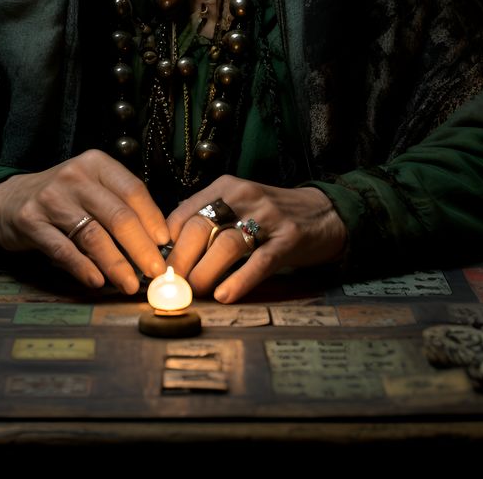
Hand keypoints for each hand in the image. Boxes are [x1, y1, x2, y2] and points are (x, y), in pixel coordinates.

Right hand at [0, 149, 168, 294]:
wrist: (8, 198)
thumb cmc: (62, 196)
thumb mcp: (91, 187)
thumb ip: (119, 206)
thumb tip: (156, 241)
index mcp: (96, 164)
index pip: (132, 190)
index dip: (152, 218)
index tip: (165, 243)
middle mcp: (75, 176)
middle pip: (117, 215)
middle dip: (141, 248)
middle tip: (155, 272)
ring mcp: (51, 198)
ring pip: (93, 234)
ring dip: (115, 264)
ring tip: (130, 284)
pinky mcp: (31, 221)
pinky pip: (63, 249)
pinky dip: (82, 267)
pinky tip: (97, 281)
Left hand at [166, 175, 347, 302]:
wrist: (324, 212)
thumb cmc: (271, 215)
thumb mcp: (238, 204)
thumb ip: (207, 218)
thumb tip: (169, 247)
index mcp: (225, 187)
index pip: (184, 212)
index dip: (166, 242)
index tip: (158, 266)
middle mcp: (244, 197)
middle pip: (200, 228)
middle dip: (180, 260)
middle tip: (172, 285)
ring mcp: (268, 217)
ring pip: (226, 245)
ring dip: (205, 273)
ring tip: (194, 293)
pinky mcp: (288, 239)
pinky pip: (259, 262)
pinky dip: (239, 280)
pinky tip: (224, 295)